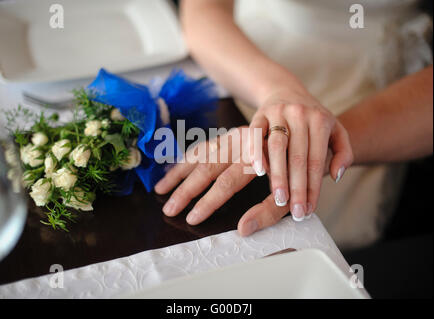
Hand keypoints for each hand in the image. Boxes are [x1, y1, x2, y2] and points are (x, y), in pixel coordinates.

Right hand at [155, 127, 291, 235]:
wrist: (307, 136)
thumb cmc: (300, 172)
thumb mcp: (293, 193)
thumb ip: (270, 212)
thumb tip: (243, 228)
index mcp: (258, 157)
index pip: (226, 183)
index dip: (208, 202)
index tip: (192, 218)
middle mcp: (242, 142)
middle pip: (207, 167)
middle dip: (185, 190)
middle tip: (169, 209)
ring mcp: (233, 136)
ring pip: (200, 153)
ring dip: (178, 172)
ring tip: (160, 189)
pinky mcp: (230, 135)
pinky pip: (203, 146)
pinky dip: (187, 158)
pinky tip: (174, 168)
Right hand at [249, 88, 353, 220]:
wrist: (286, 91)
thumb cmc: (312, 118)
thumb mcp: (335, 130)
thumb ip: (343, 152)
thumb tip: (336, 175)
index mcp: (321, 120)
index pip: (316, 160)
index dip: (313, 187)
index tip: (309, 209)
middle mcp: (300, 115)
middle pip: (298, 157)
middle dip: (296, 187)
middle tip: (295, 211)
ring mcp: (279, 113)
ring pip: (277, 147)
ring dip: (278, 175)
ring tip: (278, 198)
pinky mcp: (260, 114)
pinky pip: (256, 134)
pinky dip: (256, 152)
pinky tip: (258, 171)